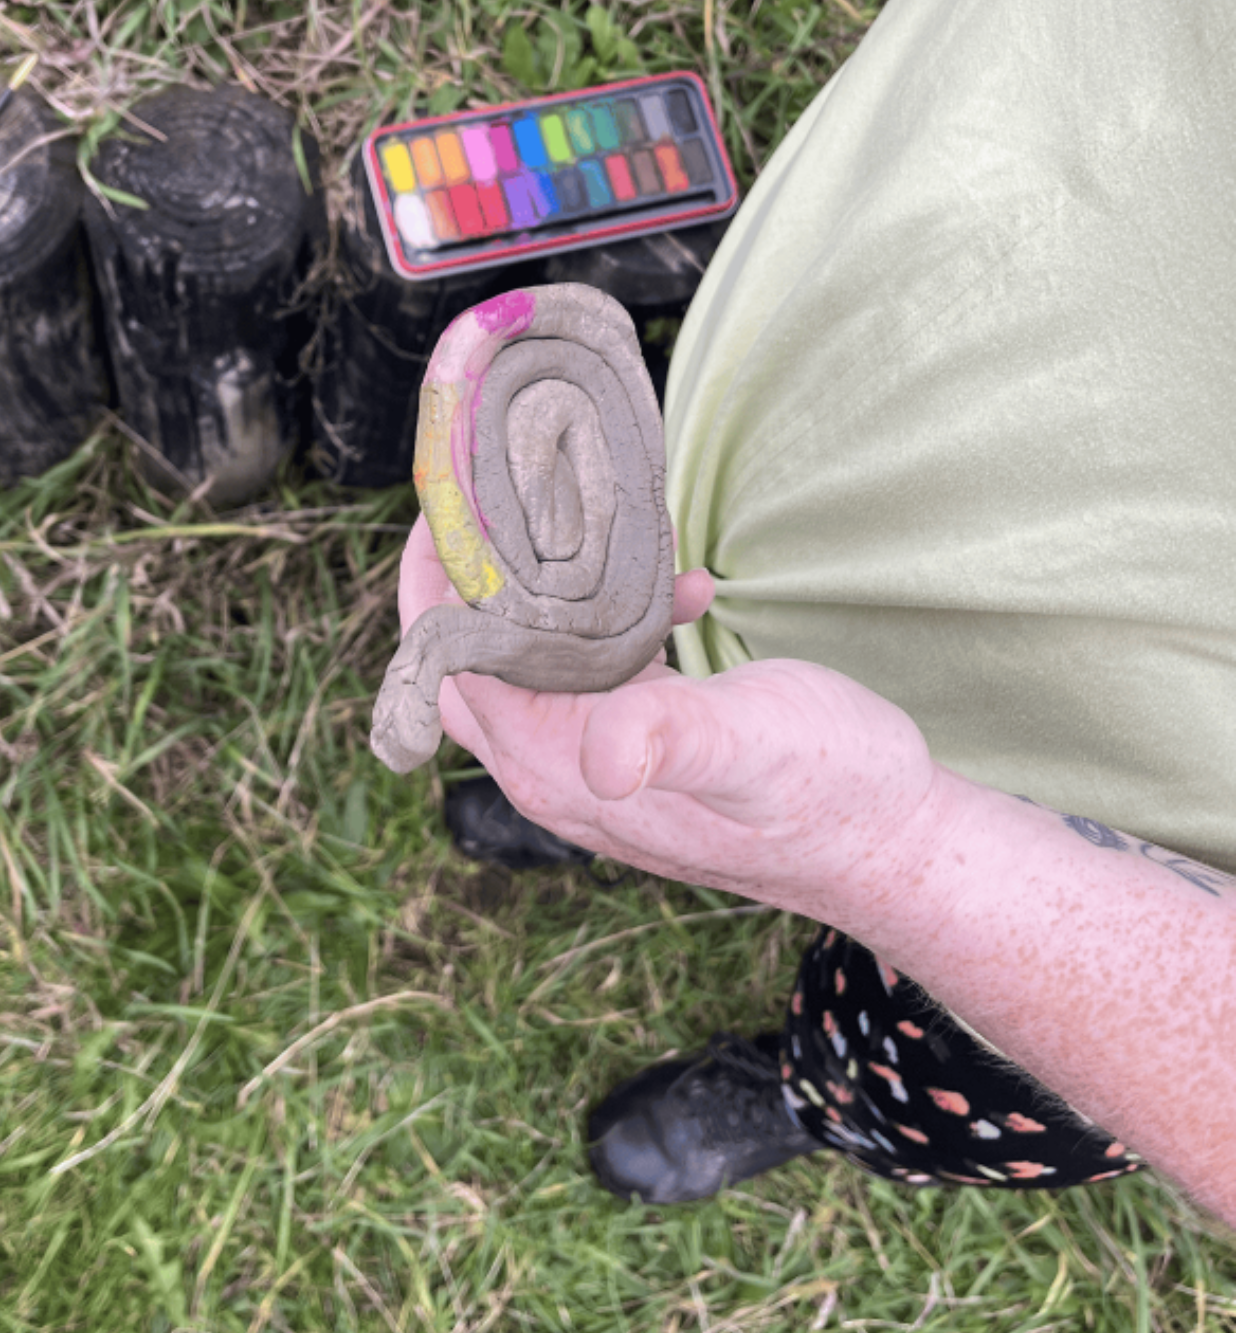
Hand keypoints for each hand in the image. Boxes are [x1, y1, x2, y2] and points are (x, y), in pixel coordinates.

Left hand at [398, 513, 946, 924]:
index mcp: (555, 764)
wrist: (893, 849)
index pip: (449, 658)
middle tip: (489, 484)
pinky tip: (675, 589)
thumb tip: (603, 754)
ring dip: (530, 592)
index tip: (456, 487)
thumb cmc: (830, 795)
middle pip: (462, 661)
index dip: (439, 573)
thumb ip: (674, 739)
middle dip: (463, 574)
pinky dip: (604, 623)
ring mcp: (589, 769)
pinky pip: (582, 675)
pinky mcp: (632, 756)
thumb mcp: (753, 746)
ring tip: (563, 513)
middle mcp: (551, 773)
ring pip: (519, 664)